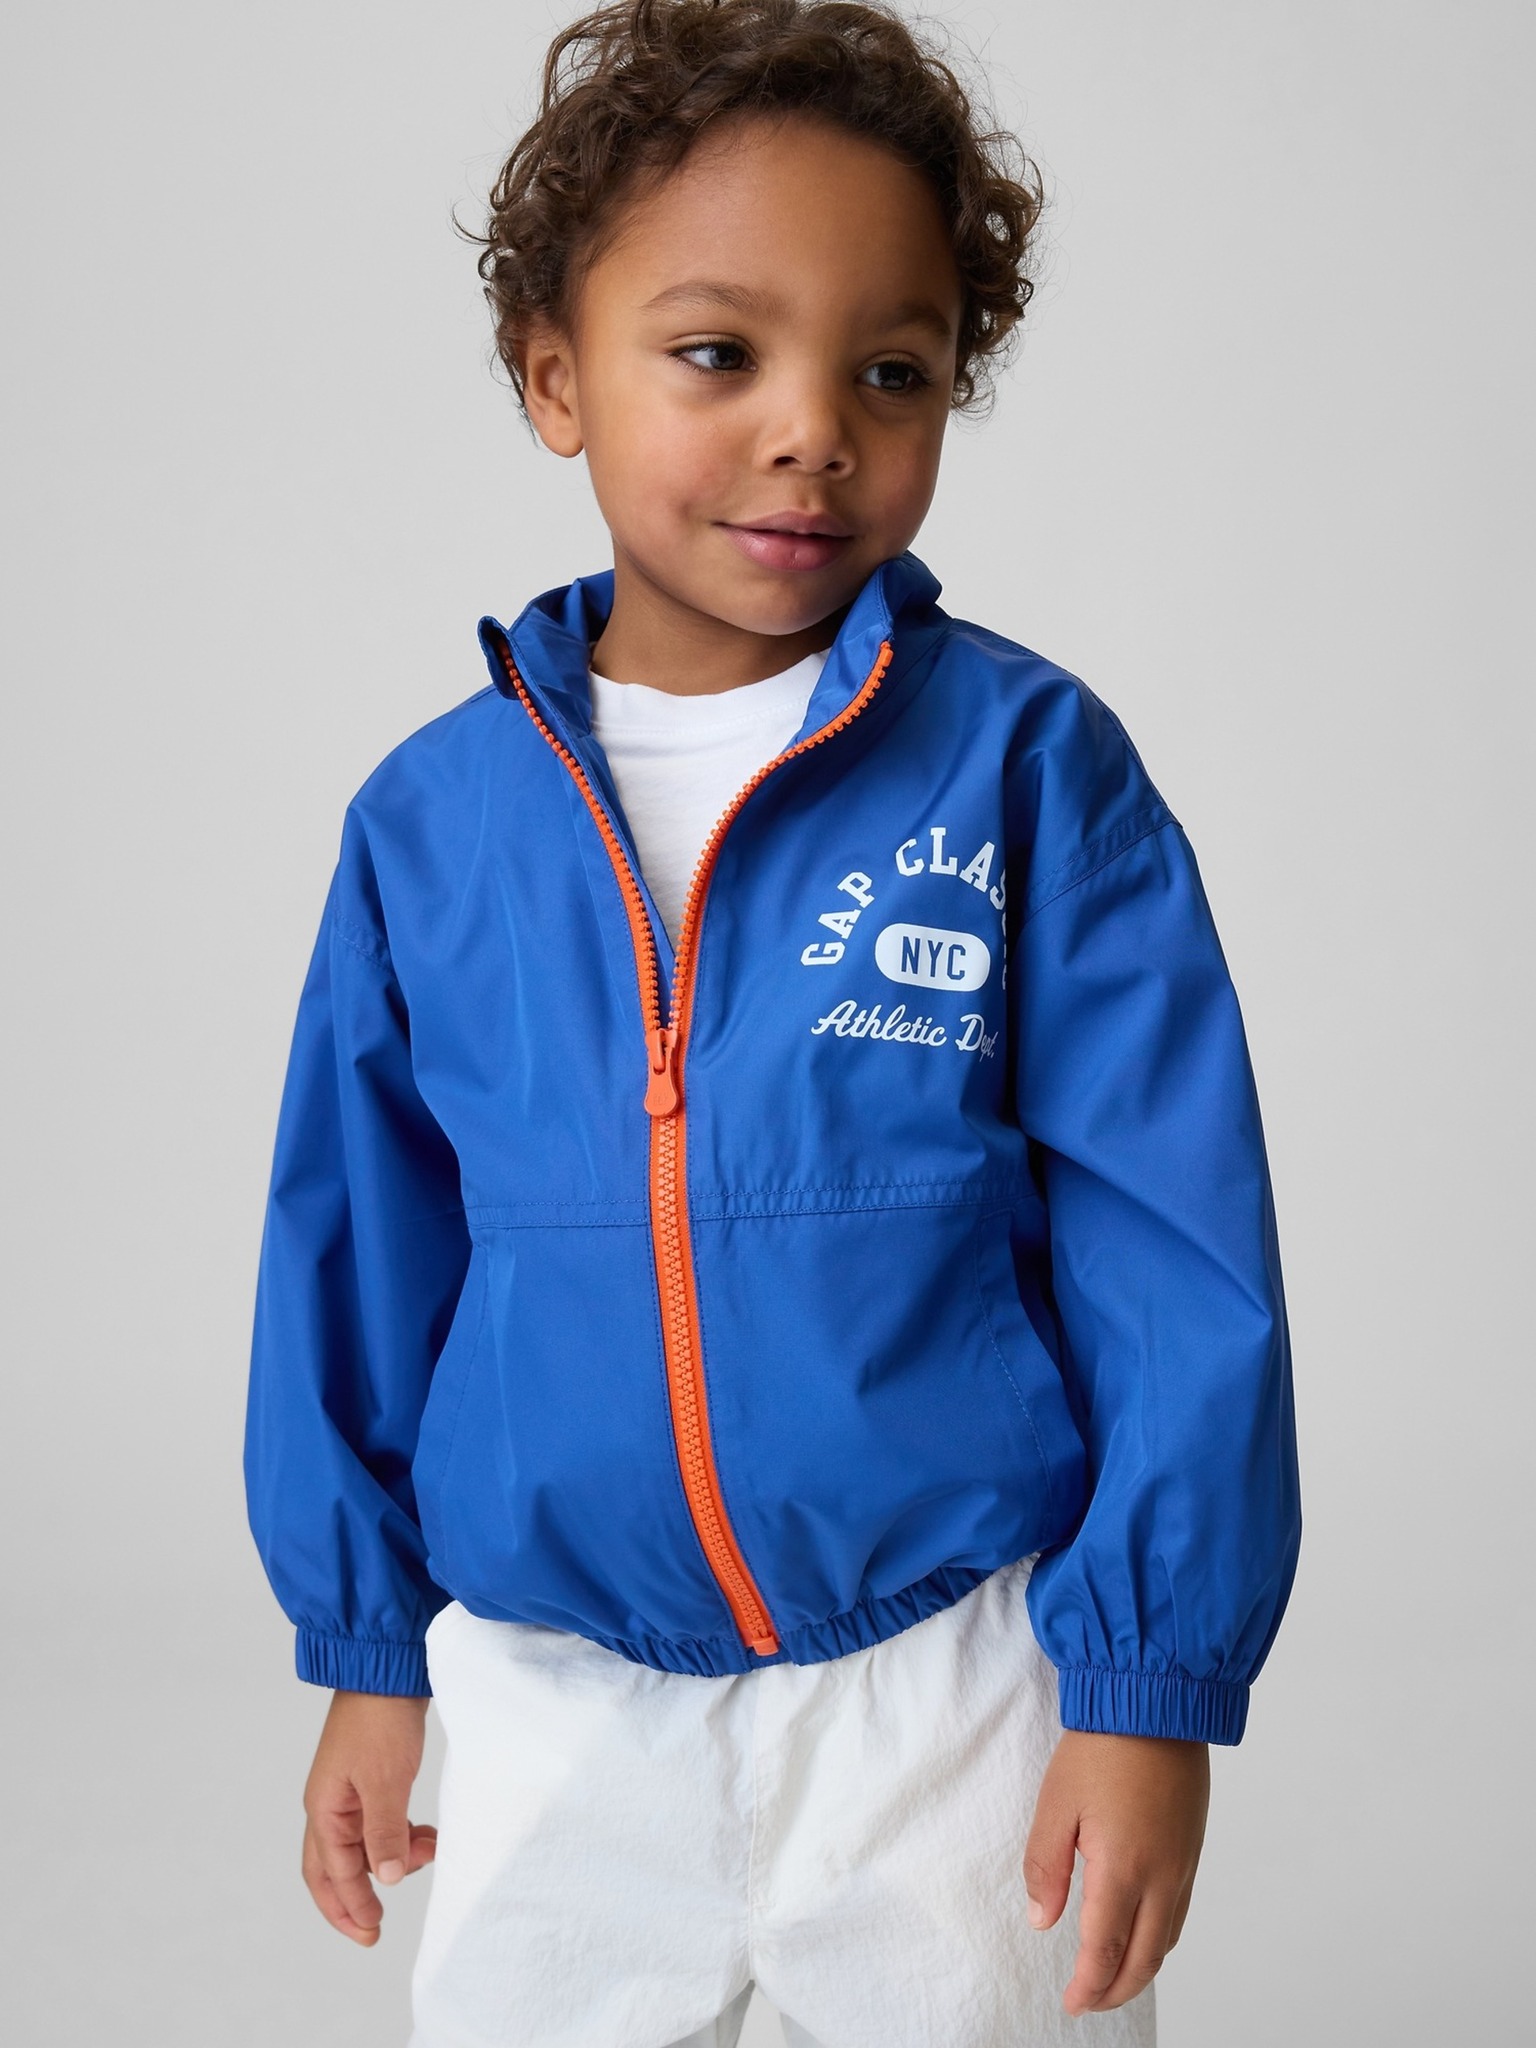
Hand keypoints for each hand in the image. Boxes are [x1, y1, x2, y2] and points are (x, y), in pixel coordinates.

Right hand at [301, 1689, 436, 1944]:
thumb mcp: (386, 1781)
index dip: (351, 1906)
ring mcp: (348, 1791)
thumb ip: (385, 1834)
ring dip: (389, 1859)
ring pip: (361, 1845)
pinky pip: (379, 1822)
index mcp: (324, 1808)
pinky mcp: (370, 1778)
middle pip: (332, 1868)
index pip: (332, 1873)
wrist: (388, 1668)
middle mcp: (329, 1804)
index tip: (372, 1932)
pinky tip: (425, 1836)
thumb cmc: (380, 1720)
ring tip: (427, 1855)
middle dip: (351, 1901)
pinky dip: (399, 1835)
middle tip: (373, 1931)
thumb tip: (386, 1881)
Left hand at [1023, 1728, 1209, 2014]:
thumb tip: (1042, 1920)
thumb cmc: (1103, 1747)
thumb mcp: (1056, 1804)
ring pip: (1166, 1940)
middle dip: (1115, 1990)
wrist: (1157, 1704)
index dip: (1088, 1985)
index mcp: (1123, 1869)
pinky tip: (1142, 1934)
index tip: (1072, 2002)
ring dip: (1140, 1969)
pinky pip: (1179, 1913)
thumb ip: (1046, 1867)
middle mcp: (1161, 1877)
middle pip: (1143, 1959)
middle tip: (1089, 2001)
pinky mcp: (1192, 1849)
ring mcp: (1182, 1865)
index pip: (1105, 1950)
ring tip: (1113, 1977)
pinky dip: (1160, 1939)